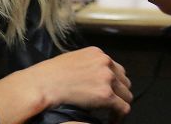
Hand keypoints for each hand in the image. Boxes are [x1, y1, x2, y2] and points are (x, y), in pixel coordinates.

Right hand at [0, 46, 131, 123]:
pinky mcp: (106, 95)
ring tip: (111, 113)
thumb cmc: (50, 75)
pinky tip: (111, 121)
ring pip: (126, 94)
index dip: (114, 83)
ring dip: (119, 104)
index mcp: (97, 54)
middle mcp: (105, 63)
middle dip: (119, 93)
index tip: (110, 92)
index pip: (115, 68)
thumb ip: (86, 66)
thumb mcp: (72, 61)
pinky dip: (119, 117)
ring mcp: (107, 78)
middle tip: (111, 104)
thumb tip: (91, 77)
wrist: (44, 84)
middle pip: (124, 80)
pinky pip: (123, 108)